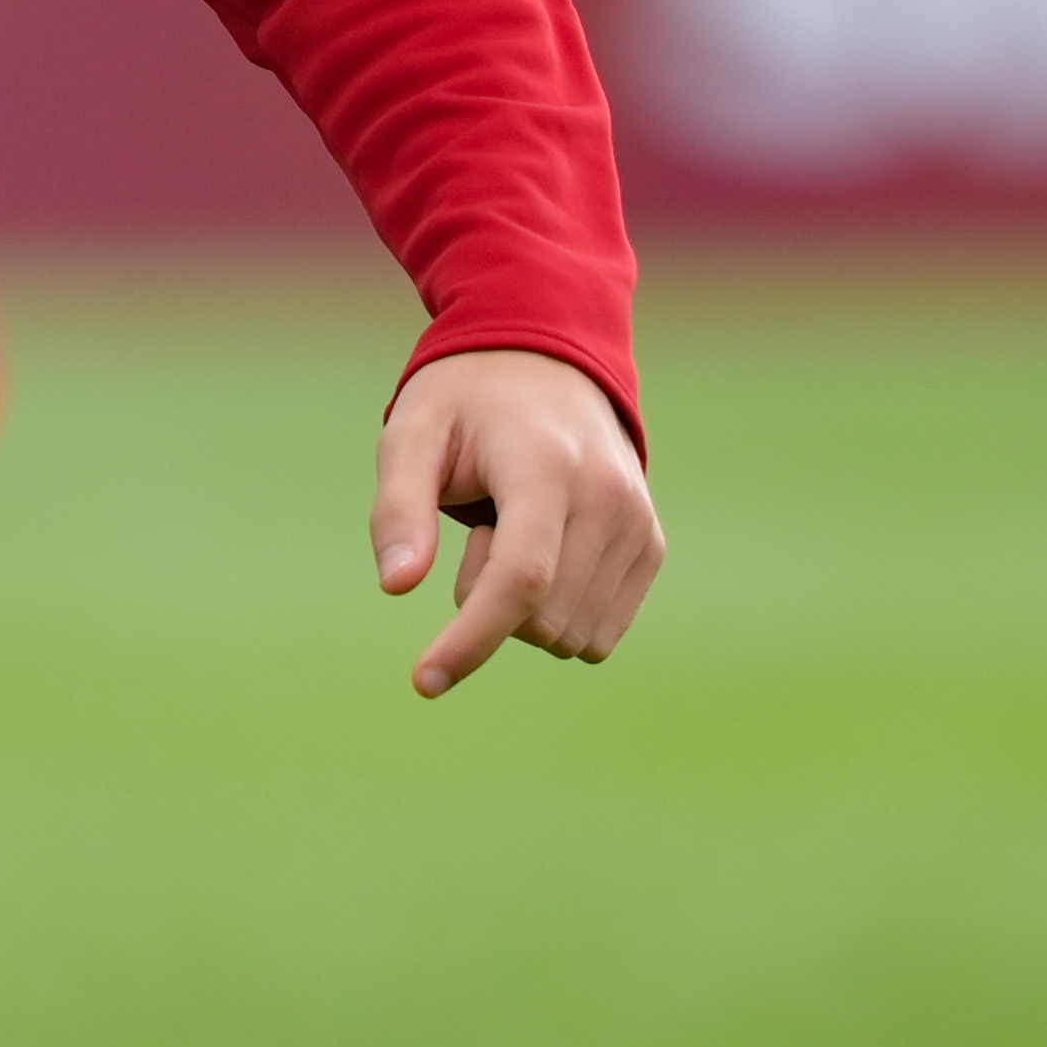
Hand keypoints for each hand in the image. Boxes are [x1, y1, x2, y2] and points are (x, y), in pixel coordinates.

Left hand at [369, 348, 662, 699]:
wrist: (545, 363)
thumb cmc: (464, 403)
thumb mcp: (410, 433)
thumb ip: (398, 508)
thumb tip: (395, 586)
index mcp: (545, 467)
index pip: (521, 579)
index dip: (472, 639)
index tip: (424, 682)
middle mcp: (608, 498)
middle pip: (540, 618)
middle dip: (486, 599)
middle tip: (479, 526)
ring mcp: (638, 525)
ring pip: (572, 637)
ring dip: (524, 608)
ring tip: (514, 528)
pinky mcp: (650, 547)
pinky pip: (599, 633)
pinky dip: (558, 614)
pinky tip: (547, 548)